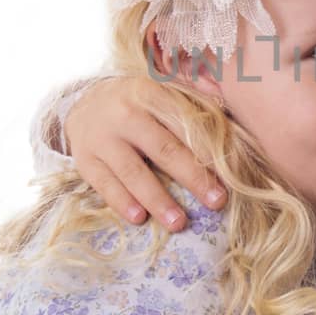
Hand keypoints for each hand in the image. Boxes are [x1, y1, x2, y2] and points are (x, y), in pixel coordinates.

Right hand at [67, 76, 225, 228]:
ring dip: (157, 200)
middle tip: (216, 202)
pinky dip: (122, 203)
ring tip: (178, 223)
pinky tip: (139, 218)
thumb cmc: (137, 103)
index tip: (228, 173)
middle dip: (192, 178)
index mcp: (150, 93)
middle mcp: (125, 113)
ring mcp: (102, 137)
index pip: (183, 123)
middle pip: (163, 149)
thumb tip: (230, 111)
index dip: (206, 149)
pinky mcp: (85, 160)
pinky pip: (105, 185)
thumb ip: (191, 102)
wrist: (85, 102)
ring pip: (133, 172)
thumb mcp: (160, 91)